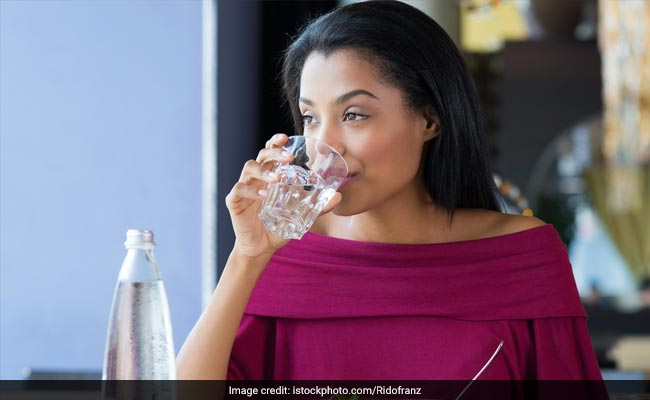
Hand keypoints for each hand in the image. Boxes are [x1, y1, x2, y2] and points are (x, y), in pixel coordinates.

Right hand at [226, 134, 342, 260]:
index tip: (286, 137)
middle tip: (289, 157)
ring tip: (277, 179)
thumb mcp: (301, 216)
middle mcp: (256, 178)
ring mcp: (244, 187)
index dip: (276, 142)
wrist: (261, 247)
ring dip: (264, 170)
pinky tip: (264, 196)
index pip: (271, 152)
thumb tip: (338, 197)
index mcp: (270, 175)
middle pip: (262, 155)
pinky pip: (240, 189)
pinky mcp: (234, 200)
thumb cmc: (279, 226)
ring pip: (249, 167)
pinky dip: (252, 191)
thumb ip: (318, 206)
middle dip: (274, 152)